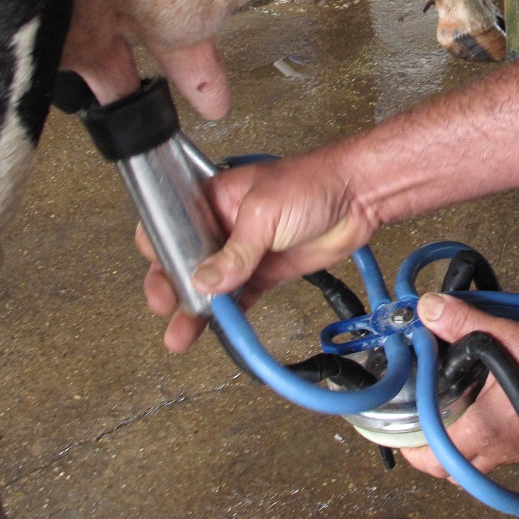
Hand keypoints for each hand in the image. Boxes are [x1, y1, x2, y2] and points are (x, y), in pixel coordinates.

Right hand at [136, 147, 378, 350]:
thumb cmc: (312, 182)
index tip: (160, 274)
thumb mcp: (264, 212)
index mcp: (215, 200)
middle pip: (187, 261)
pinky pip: (241, 297)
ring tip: (181, 336)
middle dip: (172, 287)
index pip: (174, 225)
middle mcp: (225, 226)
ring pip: (212, 285)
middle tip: (166, 308)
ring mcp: (246, 251)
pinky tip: (218, 331)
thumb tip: (204, 281)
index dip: (160, 250)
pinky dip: (229, 315)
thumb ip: (235, 250)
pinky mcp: (268, 271)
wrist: (358, 196)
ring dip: (197, 310)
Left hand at [400, 293, 518, 476]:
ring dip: (469, 448)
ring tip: (460, 415)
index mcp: (484, 431)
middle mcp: (503, 450)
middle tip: (425, 431)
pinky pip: (516, 452)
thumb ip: (463, 322)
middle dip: (437, 456)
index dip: (412, 452)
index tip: (400, 436)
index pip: (435, 460)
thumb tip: (429, 310)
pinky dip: (501, 439)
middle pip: (458, 471)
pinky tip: (504, 411)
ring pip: (487, 462)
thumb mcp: (505, 337)